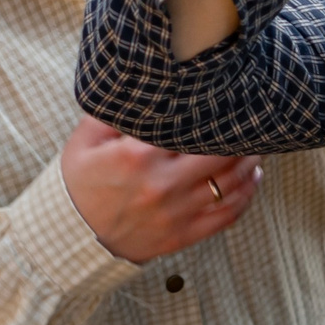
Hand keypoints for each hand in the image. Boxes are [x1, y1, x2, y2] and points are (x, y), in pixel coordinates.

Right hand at [60, 117, 262, 263]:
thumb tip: (141, 86)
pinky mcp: (183, 235)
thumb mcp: (85, 141)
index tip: (226, 98)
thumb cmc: (78, 185)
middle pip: (220, 153)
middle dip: (238, 135)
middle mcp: (163, 183)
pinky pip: (227, 215)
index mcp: (138, 155)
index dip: (212, 110)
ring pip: (231, 183)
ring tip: (255, 146)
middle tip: (248, 119)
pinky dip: (246, 196)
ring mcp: (176, 212)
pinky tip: (252, 180)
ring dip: (249, 163)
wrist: (69, 239)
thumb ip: (113, 111)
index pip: (190, 125)